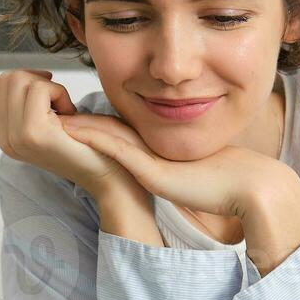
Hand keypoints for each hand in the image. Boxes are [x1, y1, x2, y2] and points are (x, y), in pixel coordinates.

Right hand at [0, 69, 135, 198]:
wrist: (107, 174)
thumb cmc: (88, 142)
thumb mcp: (48, 121)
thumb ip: (26, 103)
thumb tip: (24, 74)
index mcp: (6, 137)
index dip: (23, 80)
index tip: (48, 94)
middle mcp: (6, 140)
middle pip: (5, 80)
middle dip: (35, 80)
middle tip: (59, 102)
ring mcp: (16, 137)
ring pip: (18, 80)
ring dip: (48, 86)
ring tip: (64, 110)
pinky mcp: (33, 132)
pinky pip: (38, 89)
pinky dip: (58, 92)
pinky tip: (71, 113)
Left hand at [58, 114, 286, 217]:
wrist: (247, 186)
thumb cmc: (225, 188)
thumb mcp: (189, 181)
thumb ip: (174, 178)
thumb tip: (169, 182)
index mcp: (158, 152)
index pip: (119, 134)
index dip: (94, 127)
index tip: (72, 122)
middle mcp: (152, 148)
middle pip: (108, 129)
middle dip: (80, 121)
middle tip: (53, 111)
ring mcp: (152, 156)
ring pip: (107, 135)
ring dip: (79, 126)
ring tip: (52, 117)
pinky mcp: (153, 168)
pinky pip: (117, 150)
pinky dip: (94, 139)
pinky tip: (72, 133)